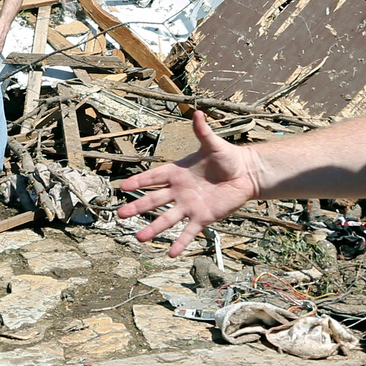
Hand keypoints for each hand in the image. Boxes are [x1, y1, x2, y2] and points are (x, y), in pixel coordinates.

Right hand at [117, 111, 259, 256]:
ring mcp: (189, 205)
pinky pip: (189, 232)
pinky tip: (170, 253)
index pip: (153, 177)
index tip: (121, 186)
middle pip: (153, 201)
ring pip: (167, 219)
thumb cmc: (228, 157)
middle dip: (137, 207)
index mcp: (177, 172)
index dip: (138, 181)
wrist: (246, 174)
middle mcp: (179, 191)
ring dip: (153, 229)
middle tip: (120, 215)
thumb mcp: (214, 144)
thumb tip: (198, 112)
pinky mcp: (203, 217)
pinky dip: (180, 242)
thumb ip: (203, 131)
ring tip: (139, 239)